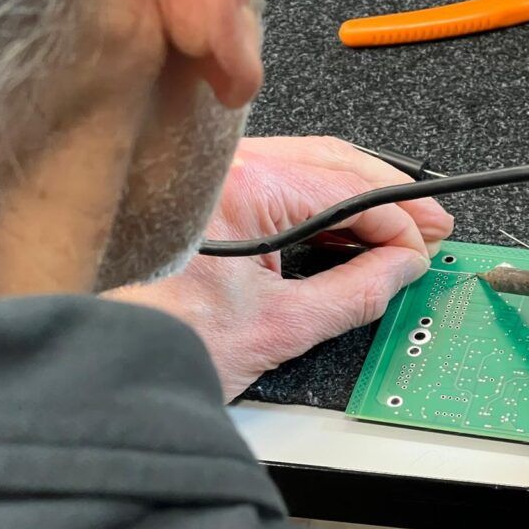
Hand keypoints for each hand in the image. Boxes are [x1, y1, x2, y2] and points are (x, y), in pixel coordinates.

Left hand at [107, 136, 452, 400]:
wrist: (98, 365)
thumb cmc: (161, 343)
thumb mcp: (279, 327)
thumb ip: (355, 293)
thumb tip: (400, 268)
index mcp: (247, 189)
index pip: (351, 191)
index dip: (400, 222)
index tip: (423, 249)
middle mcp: (227, 168)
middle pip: (335, 163)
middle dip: (390, 197)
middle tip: (429, 226)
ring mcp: (215, 176)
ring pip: (310, 165)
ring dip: (359, 195)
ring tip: (395, 227)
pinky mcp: (207, 195)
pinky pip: (281, 181)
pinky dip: (322, 203)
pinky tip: (345, 227)